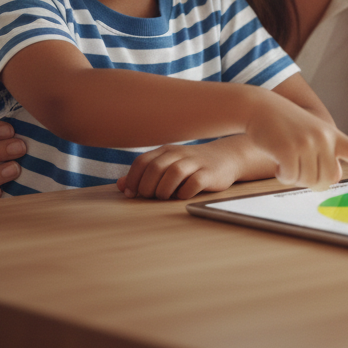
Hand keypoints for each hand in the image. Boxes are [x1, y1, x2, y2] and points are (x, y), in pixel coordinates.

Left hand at [117, 136, 271, 199]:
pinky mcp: (209, 173)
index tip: (131, 194)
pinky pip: (193, 183)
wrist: (226, 157)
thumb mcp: (167, 165)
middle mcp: (179, 154)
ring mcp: (195, 162)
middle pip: (155, 169)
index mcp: (166, 151)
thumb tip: (121, 185)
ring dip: (164, 190)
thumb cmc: (191, 165)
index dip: (133, 179)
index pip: (142, 162)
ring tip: (165, 197)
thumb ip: (145, 174)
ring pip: (173, 174)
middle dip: (147, 187)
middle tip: (150, 197)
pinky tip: (182, 196)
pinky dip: (184, 193)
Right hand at [246, 91, 347, 191]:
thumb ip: (325, 154)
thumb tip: (335, 177)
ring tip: (286, 160)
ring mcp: (307, 143)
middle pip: (326, 180)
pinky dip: (282, 175)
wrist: (261, 107)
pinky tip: (277, 161)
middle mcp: (324, 139)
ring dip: (294, 177)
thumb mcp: (311, 134)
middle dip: (311, 181)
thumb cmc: (286, 125)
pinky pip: (290, 178)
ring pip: (308, 181)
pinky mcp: (289, 149)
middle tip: (297, 168)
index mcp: (332, 135)